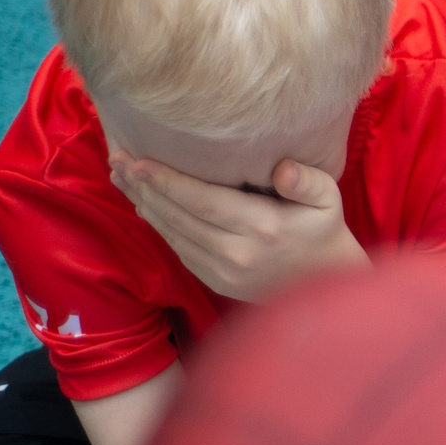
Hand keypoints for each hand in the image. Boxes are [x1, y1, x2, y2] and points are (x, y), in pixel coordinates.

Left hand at [113, 156, 367, 301]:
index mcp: (262, 227)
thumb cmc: (325, 231)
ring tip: (121, 178)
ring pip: (173, 233)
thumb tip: (282, 169)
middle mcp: (238, 252)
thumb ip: (308, 181)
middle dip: (143, 186)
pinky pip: (179, 249)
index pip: (202, 200)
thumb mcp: (329, 200)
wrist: (329, 283)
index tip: (137, 161)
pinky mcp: (217, 282)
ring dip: (143, 204)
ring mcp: (224, 271)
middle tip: (116, 160)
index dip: (165, 181)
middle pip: (178, 215)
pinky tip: (146, 205)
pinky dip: (159, 226)